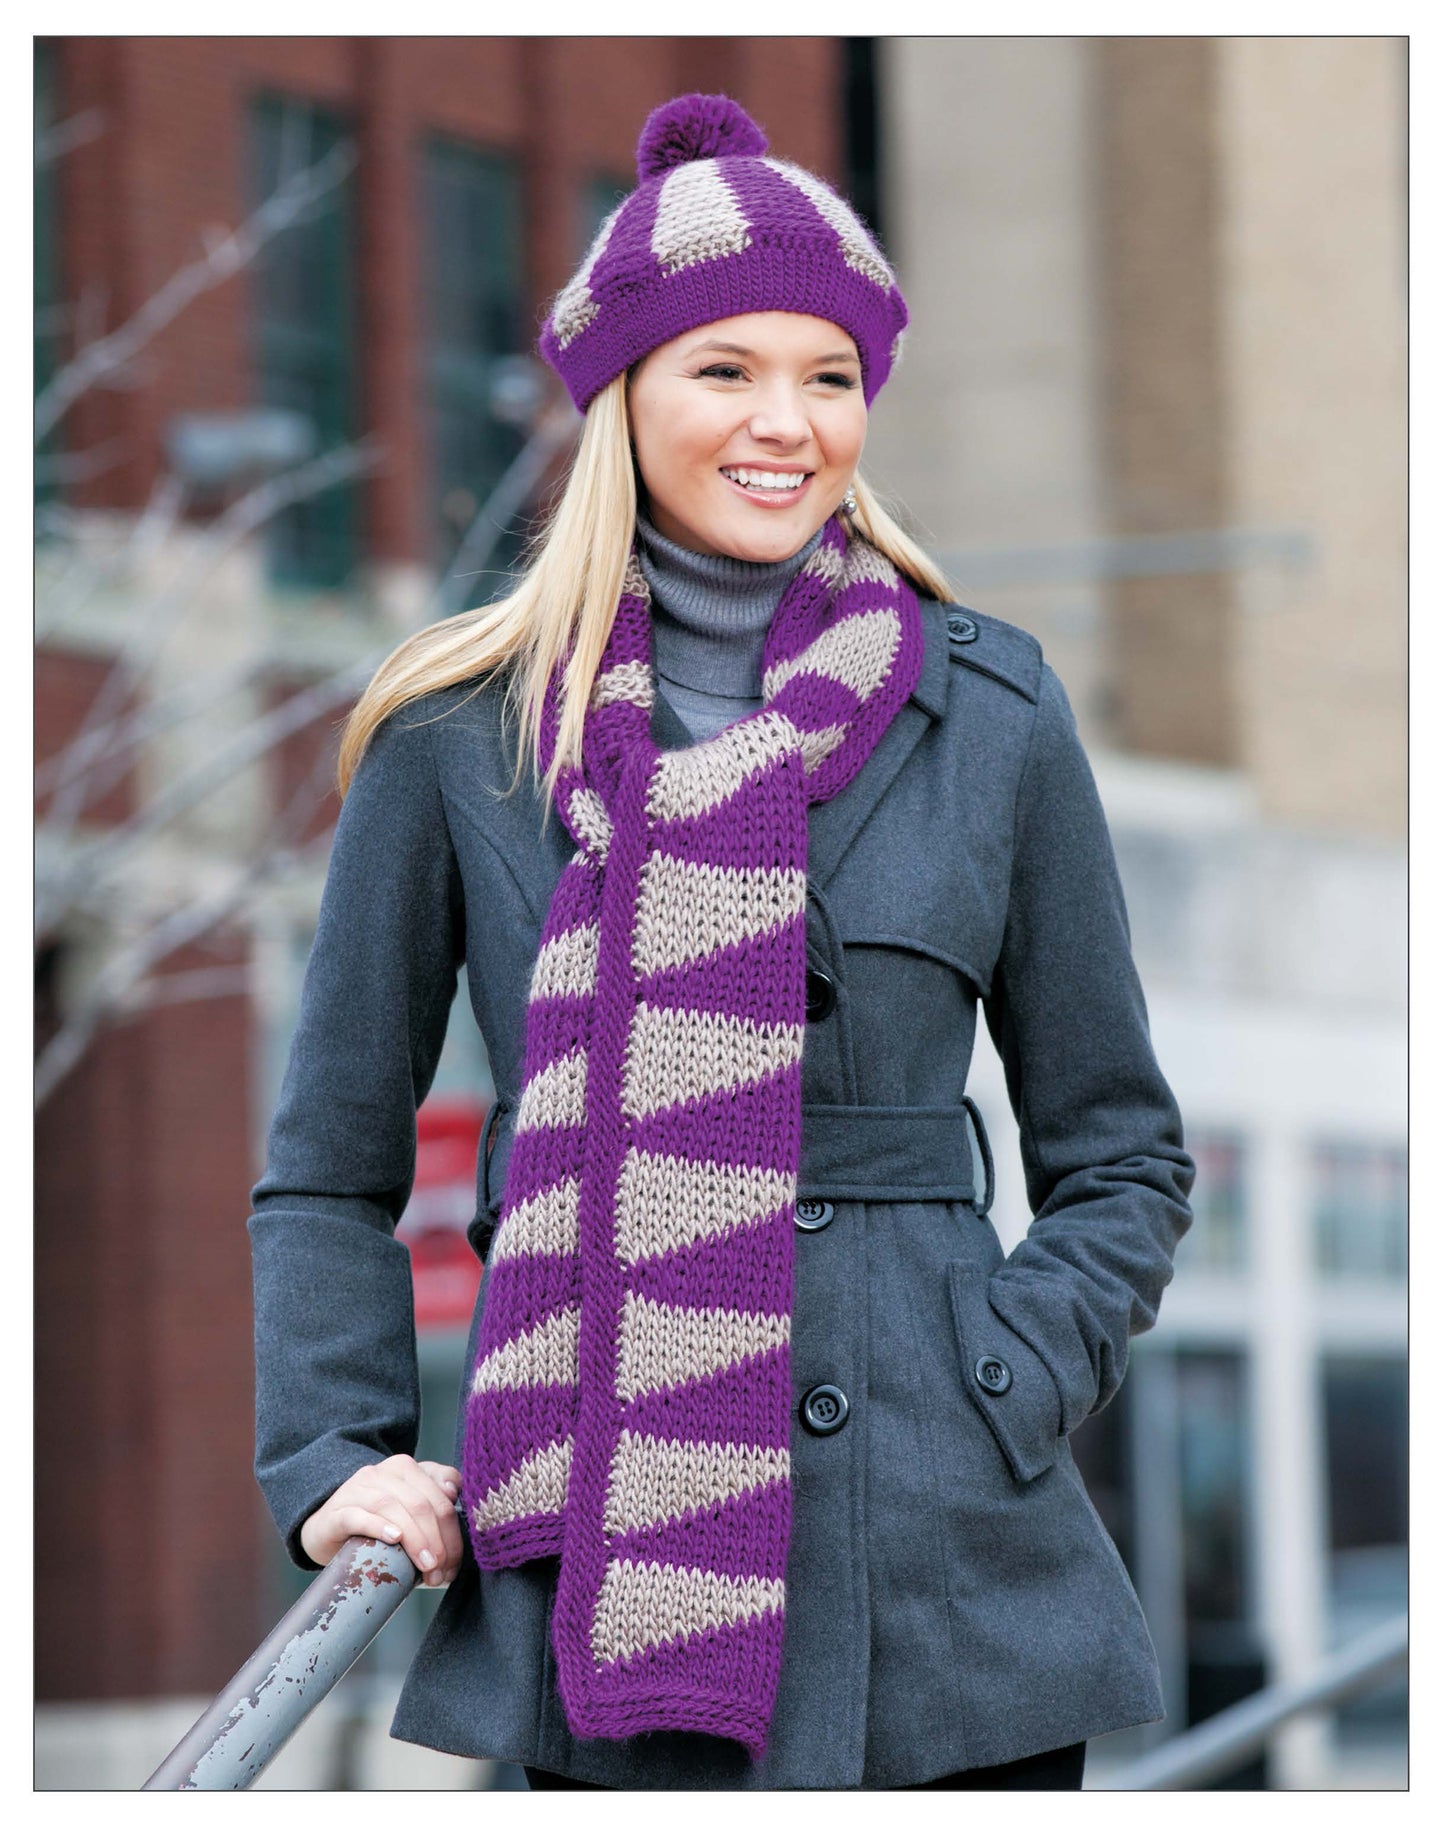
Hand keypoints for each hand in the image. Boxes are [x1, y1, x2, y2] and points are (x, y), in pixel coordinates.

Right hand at [300, 1455, 463, 1586]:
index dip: (452, 1529)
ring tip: (426, 1566)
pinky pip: (359, 1516)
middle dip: (436, 1540)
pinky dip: (379, 1526)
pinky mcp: (336, 1512)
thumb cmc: (376, 1522)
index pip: (441, 1492)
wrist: (326, 1530)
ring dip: (415, 1539)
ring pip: (393, 1508)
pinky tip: (394, 1539)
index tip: (454, 1561)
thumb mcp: (408, 1509)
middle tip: (442, 1570)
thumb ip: (434, 1498)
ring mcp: (357, 1490)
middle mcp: (382, 1473)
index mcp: (405, 1468)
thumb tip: (453, 1493)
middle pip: (420, 1503)